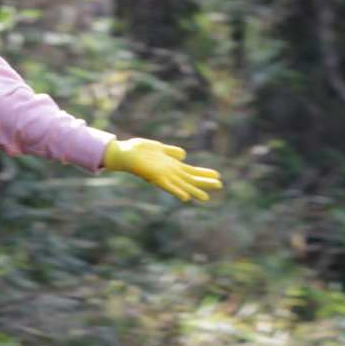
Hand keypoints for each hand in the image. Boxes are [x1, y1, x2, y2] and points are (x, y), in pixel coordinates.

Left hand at [103, 138, 222, 202]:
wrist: (124, 153)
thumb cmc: (139, 150)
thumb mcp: (159, 148)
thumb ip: (171, 151)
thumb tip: (184, 155)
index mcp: (171, 165)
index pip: (191, 170)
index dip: (204, 173)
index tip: (218, 175)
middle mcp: (169, 172)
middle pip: (190, 179)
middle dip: (204, 182)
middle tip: (220, 186)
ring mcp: (163, 176)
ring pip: (182, 185)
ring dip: (194, 191)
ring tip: (206, 197)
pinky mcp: (155, 178)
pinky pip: (168, 187)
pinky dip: (176, 192)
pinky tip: (185, 197)